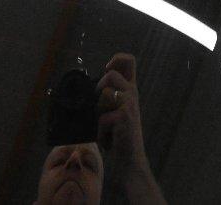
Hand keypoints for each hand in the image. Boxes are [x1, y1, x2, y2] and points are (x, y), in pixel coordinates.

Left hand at [96, 53, 164, 203]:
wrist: (129, 161)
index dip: (116, 59)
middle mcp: (132, 94)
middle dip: (98, 90)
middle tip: (100, 108)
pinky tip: (109, 141)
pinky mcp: (125, 117)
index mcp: (130, 90)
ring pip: (104, 94)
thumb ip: (107, 97)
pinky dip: (101, 132)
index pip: (129, 61)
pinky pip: (102, 118)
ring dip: (99, 114)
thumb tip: (88, 86)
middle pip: (110, 74)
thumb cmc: (118, 137)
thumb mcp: (113, 112)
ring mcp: (130, 105)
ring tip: (106, 128)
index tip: (107, 69)